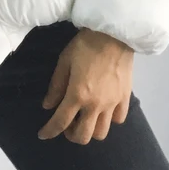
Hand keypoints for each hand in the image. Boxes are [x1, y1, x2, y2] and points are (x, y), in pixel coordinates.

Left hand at [38, 28, 133, 144]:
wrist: (113, 33)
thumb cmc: (85, 45)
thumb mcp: (64, 61)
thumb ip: (56, 86)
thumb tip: (47, 106)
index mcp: (77, 95)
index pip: (61, 122)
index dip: (49, 131)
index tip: (42, 134)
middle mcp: (95, 105)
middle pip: (83, 136)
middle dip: (71, 135)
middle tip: (67, 123)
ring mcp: (112, 103)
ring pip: (101, 133)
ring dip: (90, 130)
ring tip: (85, 118)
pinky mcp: (125, 98)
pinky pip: (118, 120)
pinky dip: (109, 120)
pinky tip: (103, 109)